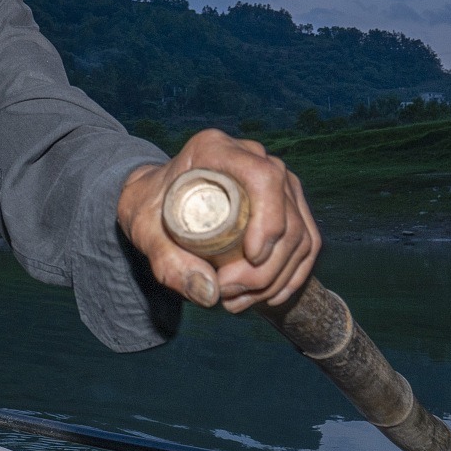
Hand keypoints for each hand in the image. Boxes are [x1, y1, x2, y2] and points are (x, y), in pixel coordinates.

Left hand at [118, 130, 321, 314]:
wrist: (157, 203)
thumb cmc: (148, 209)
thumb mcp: (143, 231)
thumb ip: (167, 261)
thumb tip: (210, 293)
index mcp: (216, 149)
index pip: (263, 177)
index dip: (269, 219)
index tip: (252, 258)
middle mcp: (253, 158)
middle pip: (286, 213)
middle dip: (266, 266)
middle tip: (227, 294)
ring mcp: (276, 181)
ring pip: (300, 233)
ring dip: (276, 278)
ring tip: (236, 301)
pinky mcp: (288, 206)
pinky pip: (306, 243)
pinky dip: (291, 276)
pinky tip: (267, 298)